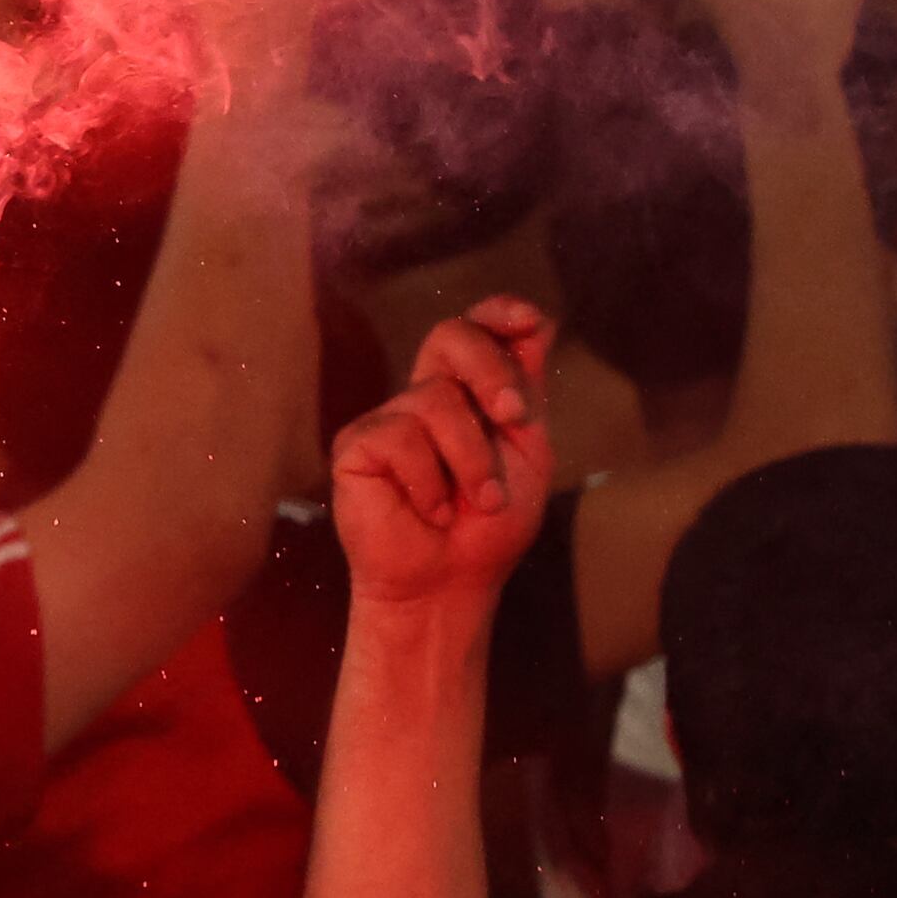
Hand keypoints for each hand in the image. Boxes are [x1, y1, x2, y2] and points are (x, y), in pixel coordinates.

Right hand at [327, 299, 555, 612]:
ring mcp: (389, 419)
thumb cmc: (489, 529)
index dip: (499, 313)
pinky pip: (399, 438)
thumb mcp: (527, 454)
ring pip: (435, 399)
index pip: (477, 329)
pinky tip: (428, 513)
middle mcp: (427, 397)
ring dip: (472, 460)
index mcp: (470, 393)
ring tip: (475, 503)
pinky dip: (428, 484)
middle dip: (492, 372)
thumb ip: (525, 391)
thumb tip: (538, 321)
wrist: (450, 584)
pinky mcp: (357, 446)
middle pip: (451, 337)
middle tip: (514, 420)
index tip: (529, 322)